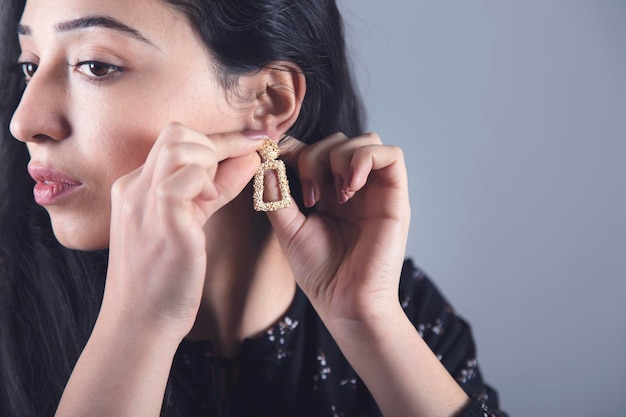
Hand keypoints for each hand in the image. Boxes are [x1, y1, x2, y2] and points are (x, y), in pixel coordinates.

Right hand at [101, 124, 262, 340]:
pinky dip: (208, 181)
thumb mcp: (189, 223)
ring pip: (179, 146)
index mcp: (135, 188)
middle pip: (176, 133)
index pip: (175, 142)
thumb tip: (248, 159)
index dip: (218, 141)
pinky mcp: (163, 220)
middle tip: (236, 170)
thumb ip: (216, 189)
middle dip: (217, 144)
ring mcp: (144, 202)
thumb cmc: (164, 278)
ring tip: (214, 195)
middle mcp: (133, 188)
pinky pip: (186, 176)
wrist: (140, 323)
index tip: (252, 143)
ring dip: (211, 161)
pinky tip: (210, 203)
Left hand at [267, 132, 410, 326]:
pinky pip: (391, 155)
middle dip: (314, 157)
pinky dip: (366, 160)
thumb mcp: (287, 228)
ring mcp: (375, 189)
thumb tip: (265, 159)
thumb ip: (276, 194)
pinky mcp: (395, 195)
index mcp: (326, 191)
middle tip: (309, 197)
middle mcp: (352, 186)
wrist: (346, 302)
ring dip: (341, 159)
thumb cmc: (320, 272)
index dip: (295, 148)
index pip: (313, 148)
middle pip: (336, 140)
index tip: (278, 164)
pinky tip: (350, 189)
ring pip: (365, 140)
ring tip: (334, 197)